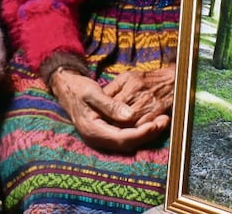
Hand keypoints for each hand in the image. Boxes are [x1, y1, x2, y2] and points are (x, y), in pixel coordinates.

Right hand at [50, 70, 166, 153]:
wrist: (66, 88)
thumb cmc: (78, 88)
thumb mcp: (93, 93)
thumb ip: (111, 105)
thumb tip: (131, 115)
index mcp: (93, 130)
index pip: (122, 138)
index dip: (141, 133)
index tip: (155, 124)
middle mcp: (97, 138)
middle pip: (128, 143)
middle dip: (148, 134)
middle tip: (165, 121)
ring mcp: (102, 137)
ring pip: (128, 141)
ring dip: (146, 133)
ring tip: (162, 121)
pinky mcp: (106, 132)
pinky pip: (125, 136)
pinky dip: (139, 130)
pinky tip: (150, 121)